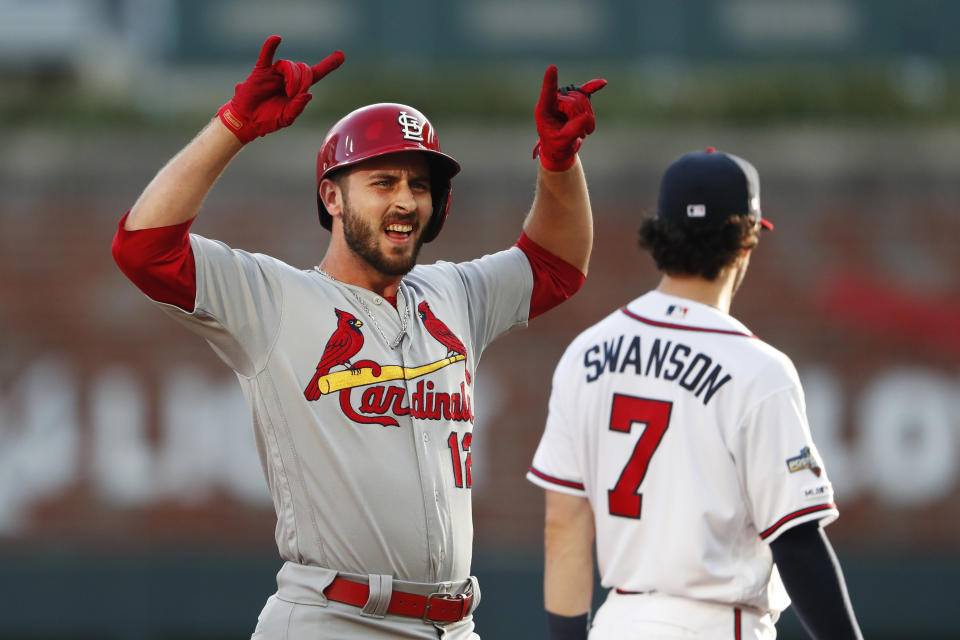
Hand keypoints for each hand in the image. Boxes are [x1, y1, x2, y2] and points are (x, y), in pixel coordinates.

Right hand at [217, 35, 344, 143]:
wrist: (247, 121)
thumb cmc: (268, 120)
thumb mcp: (287, 118)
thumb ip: (298, 107)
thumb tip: (308, 93)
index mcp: (297, 89)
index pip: (316, 74)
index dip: (328, 65)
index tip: (341, 55)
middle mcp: (288, 78)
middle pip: (303, 70)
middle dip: (302, 82)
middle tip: (293, 95)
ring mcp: (275, 73)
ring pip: (289, 65)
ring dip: (292, 78)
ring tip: (288, 92)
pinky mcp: (261, 71)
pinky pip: (267, 55)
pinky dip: (270, 46)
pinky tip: (276, 39)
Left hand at [533, 66, 605, 171]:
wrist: (559, 149)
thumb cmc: (556, 145)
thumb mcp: (562, 142)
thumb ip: (573, 130)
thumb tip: (586, 117)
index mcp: (544, 110)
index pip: (548, 93)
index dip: (551, 81)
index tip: (552, 68)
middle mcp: (554, 101)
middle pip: (574, 100)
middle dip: (579, 118)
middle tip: (576, 133)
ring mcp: (565, 100)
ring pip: (583, 100)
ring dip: (587, 118)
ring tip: (582, 130)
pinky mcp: (575, 102)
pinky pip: (586, 91)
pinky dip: (593, 87)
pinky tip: (602, 83)